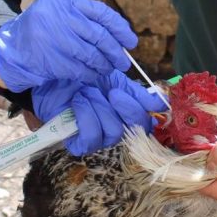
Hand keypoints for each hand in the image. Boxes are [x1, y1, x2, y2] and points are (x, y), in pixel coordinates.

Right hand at [0, 0, 135, 90]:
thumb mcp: (60, 17)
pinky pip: (78, 69)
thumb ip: (84, 21)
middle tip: (123, 62)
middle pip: (98, 35)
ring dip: (103, 65)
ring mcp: (52, 38)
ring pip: (90, 54)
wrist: (9, 49)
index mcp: (64, 3)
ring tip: (108, 69)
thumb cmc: (41, 33)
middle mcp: (59, 17)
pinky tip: (93, 76)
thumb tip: (118, 37)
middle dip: (115, 51)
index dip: (119, 27)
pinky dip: (90, 74)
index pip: (100, 12)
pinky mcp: (48, 59)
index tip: (131, 41)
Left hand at [32, 71, 165, 155]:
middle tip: (112, 92)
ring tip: (86, 92)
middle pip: (135, 129)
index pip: (145, 123)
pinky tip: (77, 103)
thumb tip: (161, 103)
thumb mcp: (114, 79)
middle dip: (124, 108)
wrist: (55, 74)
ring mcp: (97, 136)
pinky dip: (86, 117)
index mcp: (125, 114)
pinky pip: (91, 139)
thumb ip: (137, 93)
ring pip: (113, 133)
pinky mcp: (78, 142)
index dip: (142, 111)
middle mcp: (115, 127)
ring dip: (100, 108)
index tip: (132, 94)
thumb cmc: (84, 75)